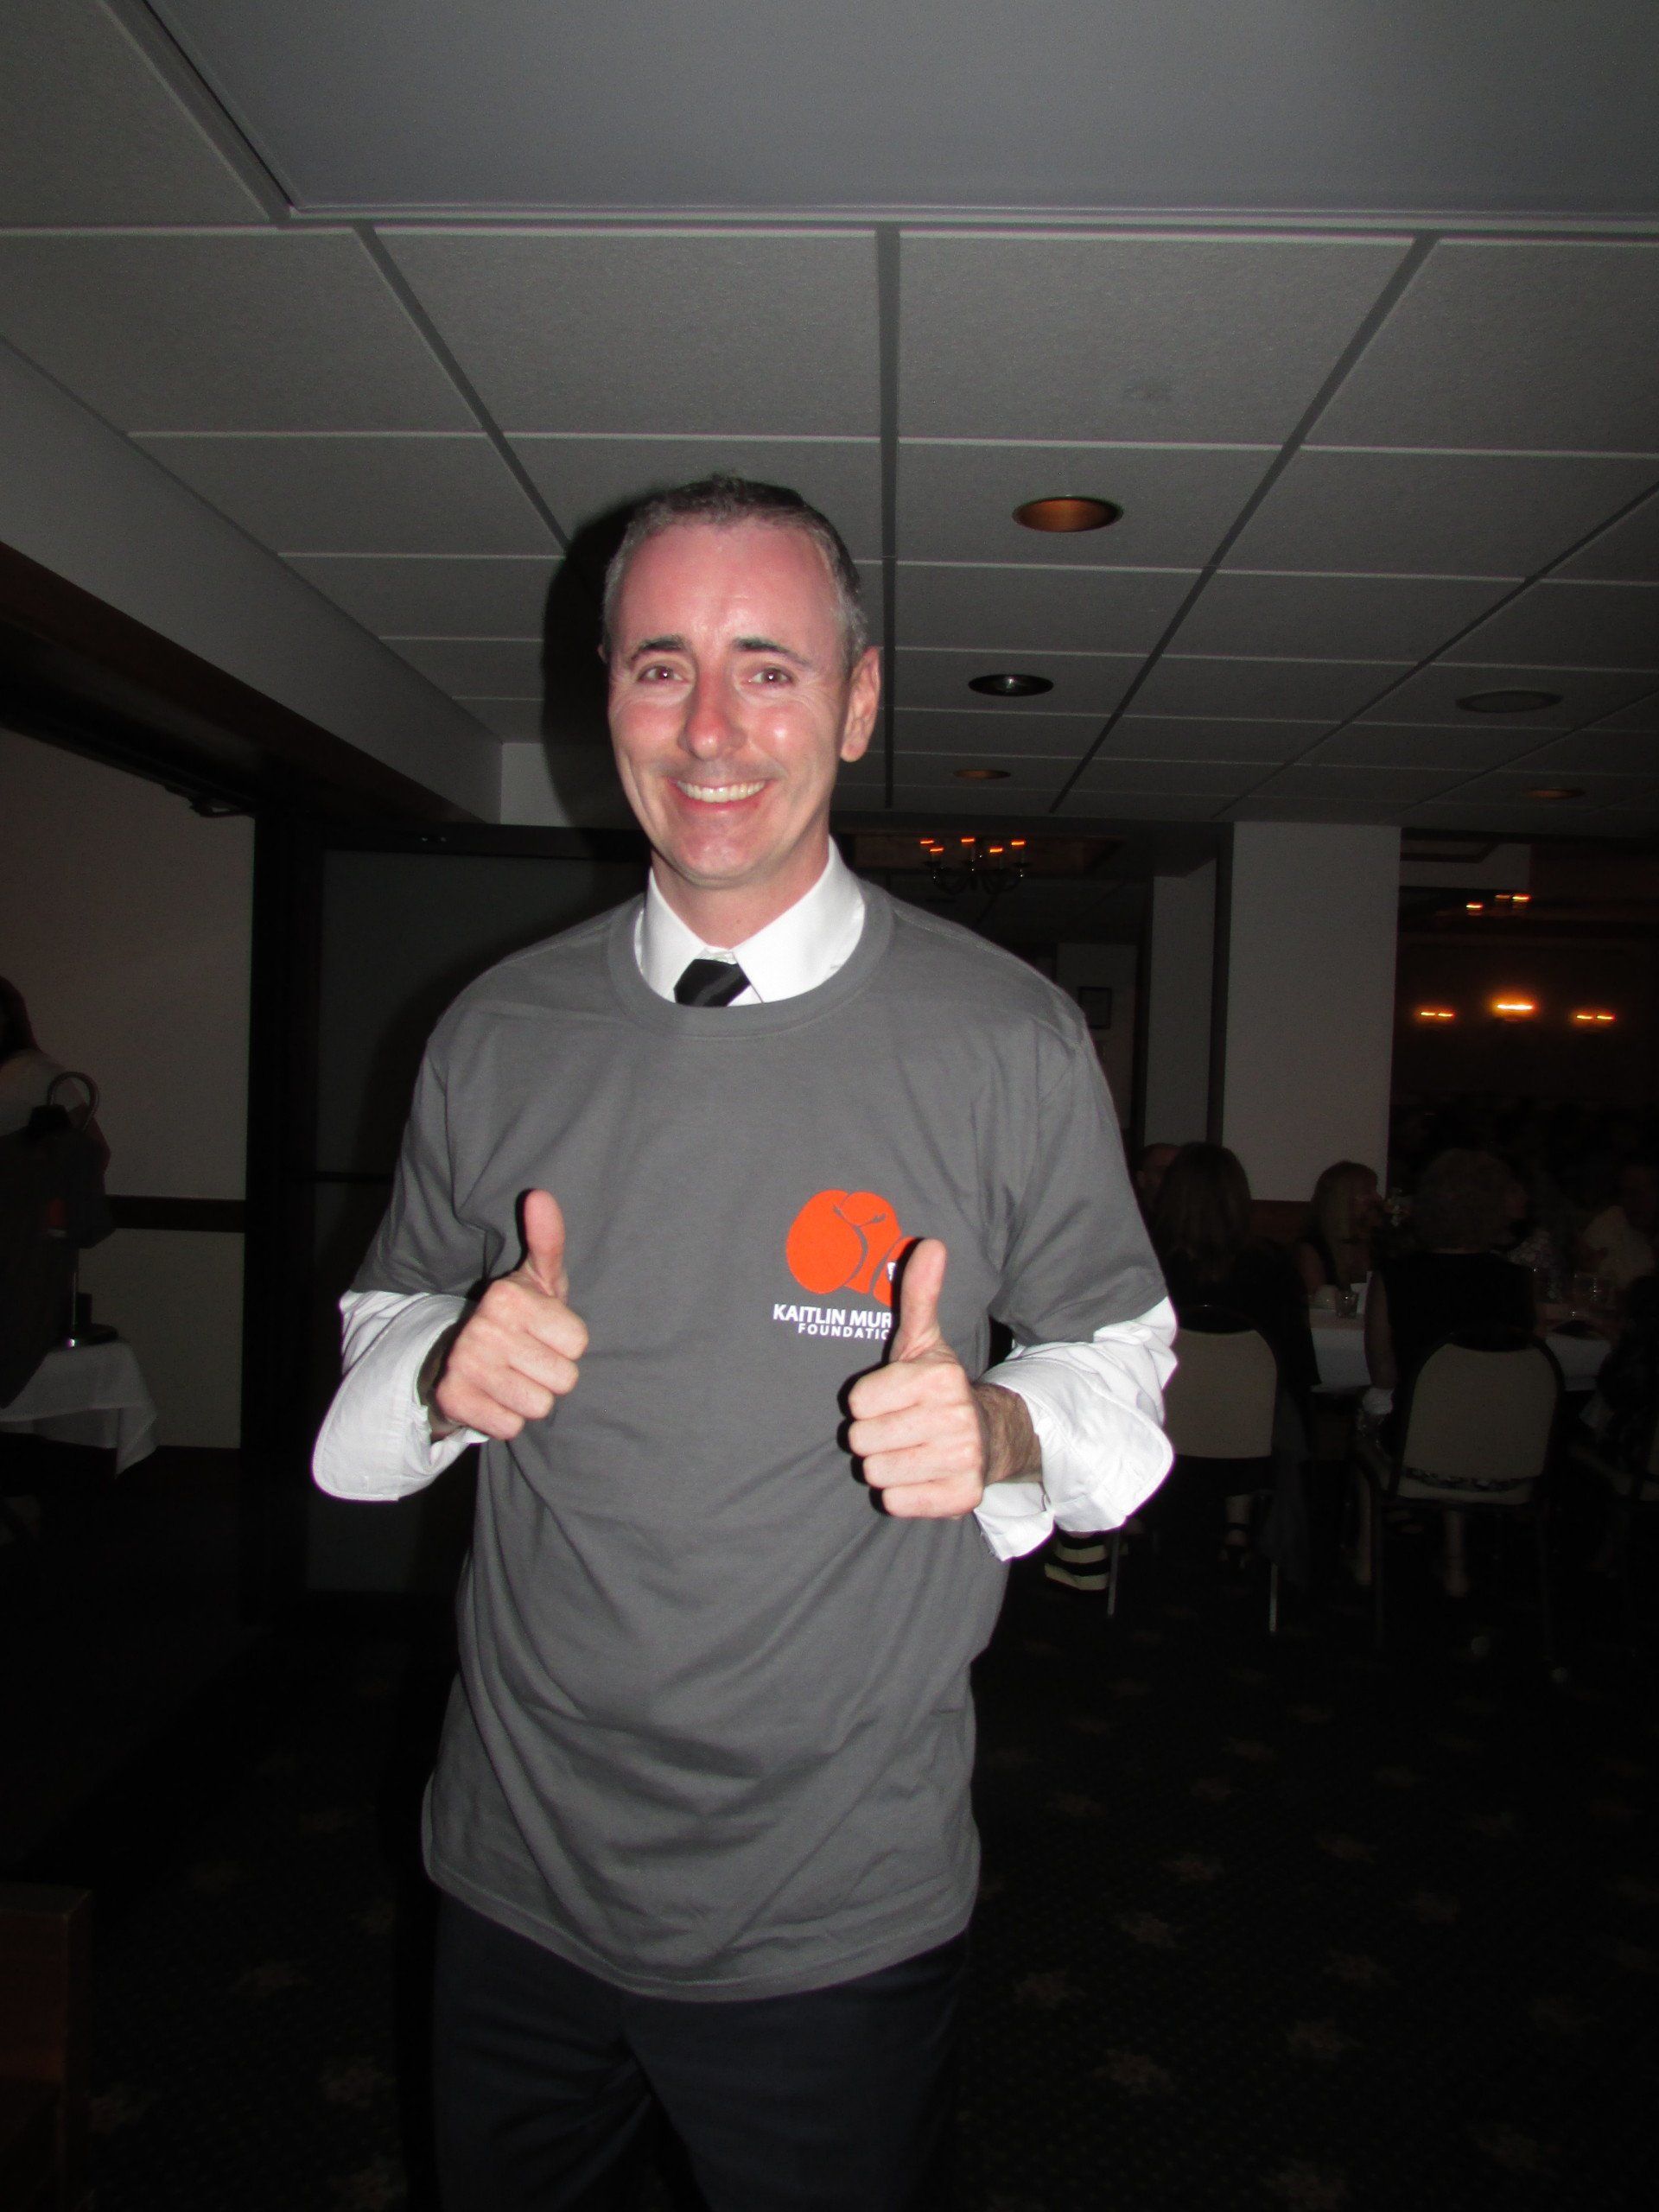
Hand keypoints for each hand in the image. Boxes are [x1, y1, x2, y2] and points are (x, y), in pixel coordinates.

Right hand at [423, 1190, 587, 1442]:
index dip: (567, 1343)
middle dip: (551, 1374)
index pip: (579, 1344)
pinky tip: (494, 1397)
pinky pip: (511, 1427)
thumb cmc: (520, 1316)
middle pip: (564, 1379)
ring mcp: (464, 1365)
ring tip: (512, 1377)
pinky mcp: (453, 1400)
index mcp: (508, 1297)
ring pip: (539, 1406)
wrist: (462, 1358)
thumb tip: (541, 1195)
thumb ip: (548, 1239)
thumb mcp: (539, 1278)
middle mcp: (483, 1328)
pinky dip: (507, 1419)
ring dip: (531, 1398)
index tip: (543, 1333)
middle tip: (528, 1358)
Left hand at [845, 1240, 1037, 1518]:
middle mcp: (955, 1418)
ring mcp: (962, 1460)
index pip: (857, 1402)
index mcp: (939, 1378)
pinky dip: (902, 1494)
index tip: (892, 1399)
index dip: (868, 1402)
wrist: (988, 1436)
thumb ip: (919, 1294)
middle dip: (873, 1436)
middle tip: (899, 1428)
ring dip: (886, 1465)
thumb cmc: (937, 1388)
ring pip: (876, 1473)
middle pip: (862, 1441)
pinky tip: (921, 1475)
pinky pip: (896, 1503)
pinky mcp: (962, 1498)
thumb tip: (931, 1243)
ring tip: (909, 1450)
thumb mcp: (923, 1341)